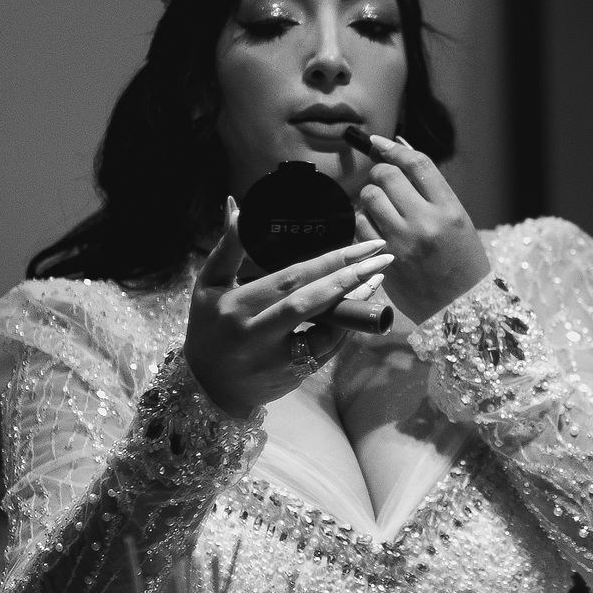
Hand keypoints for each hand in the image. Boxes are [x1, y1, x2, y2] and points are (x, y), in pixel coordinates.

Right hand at [186, 201, 396, 415]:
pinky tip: (358, 306)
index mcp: (237, 306)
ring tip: (377, 278)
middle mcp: (256, 334)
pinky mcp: (292, 376)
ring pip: (325, 332)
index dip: (328, 261)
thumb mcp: (209, 285)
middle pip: (310, 303)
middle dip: (351, 277)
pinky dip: (345, 327)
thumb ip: (228, 247)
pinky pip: (326, 350)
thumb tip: (236, 206)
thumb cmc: (209, 327)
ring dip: (355, 304)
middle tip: (383, 257)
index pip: (289, 279)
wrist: (209, 387)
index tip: (362, 244)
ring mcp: (276, 359)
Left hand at [350, 130, 490, 321]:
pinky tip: (374, 228)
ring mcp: (401, 243)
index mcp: (450, 210)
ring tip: (381, 208)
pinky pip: (359, 226)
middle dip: (380, 173)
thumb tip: (398, 148)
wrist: (462, 310)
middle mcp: (426, 223)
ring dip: (369, 197)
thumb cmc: (462, 262)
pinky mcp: (383, 261)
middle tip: (384, 183)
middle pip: (386, 175)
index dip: (393, 147)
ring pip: (368, 198)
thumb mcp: (458, 221)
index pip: (416, 163)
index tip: (379, 142)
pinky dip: (363, 221)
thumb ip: (430, 190)